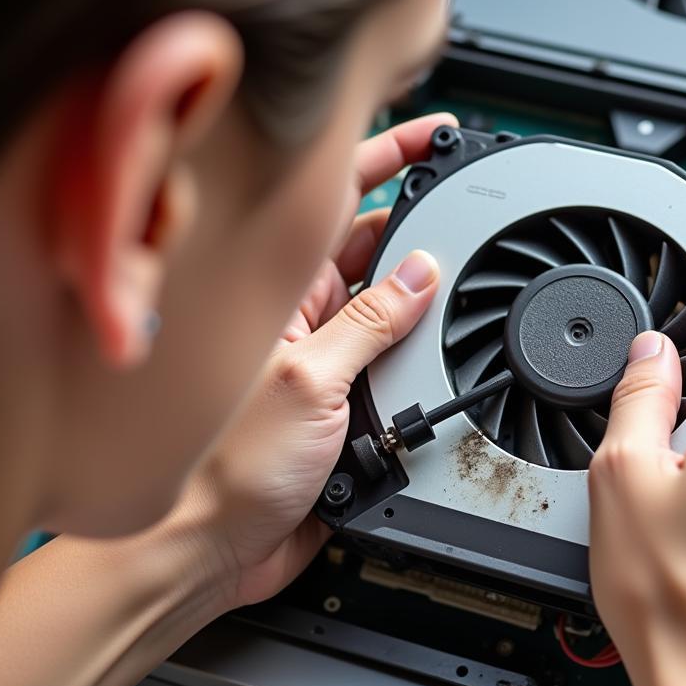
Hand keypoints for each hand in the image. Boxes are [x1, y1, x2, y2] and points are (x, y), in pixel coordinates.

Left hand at [175, 113, 454, 608]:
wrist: (213, 549)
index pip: (339, 202)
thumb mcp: (310, 381)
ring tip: (458, 302)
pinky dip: (424, 361)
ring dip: (428, 306)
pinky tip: (442, 359)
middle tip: (472, 223)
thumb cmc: (224, 468)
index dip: (390, 159)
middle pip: (376, 250)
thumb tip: (420, 273)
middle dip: (424, 232)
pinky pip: (397, 368)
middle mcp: (303, 318)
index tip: (439, 136)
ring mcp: (327, 360)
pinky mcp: (346, 404)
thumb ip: (372, 323)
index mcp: (280, 292)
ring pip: (394, 311)